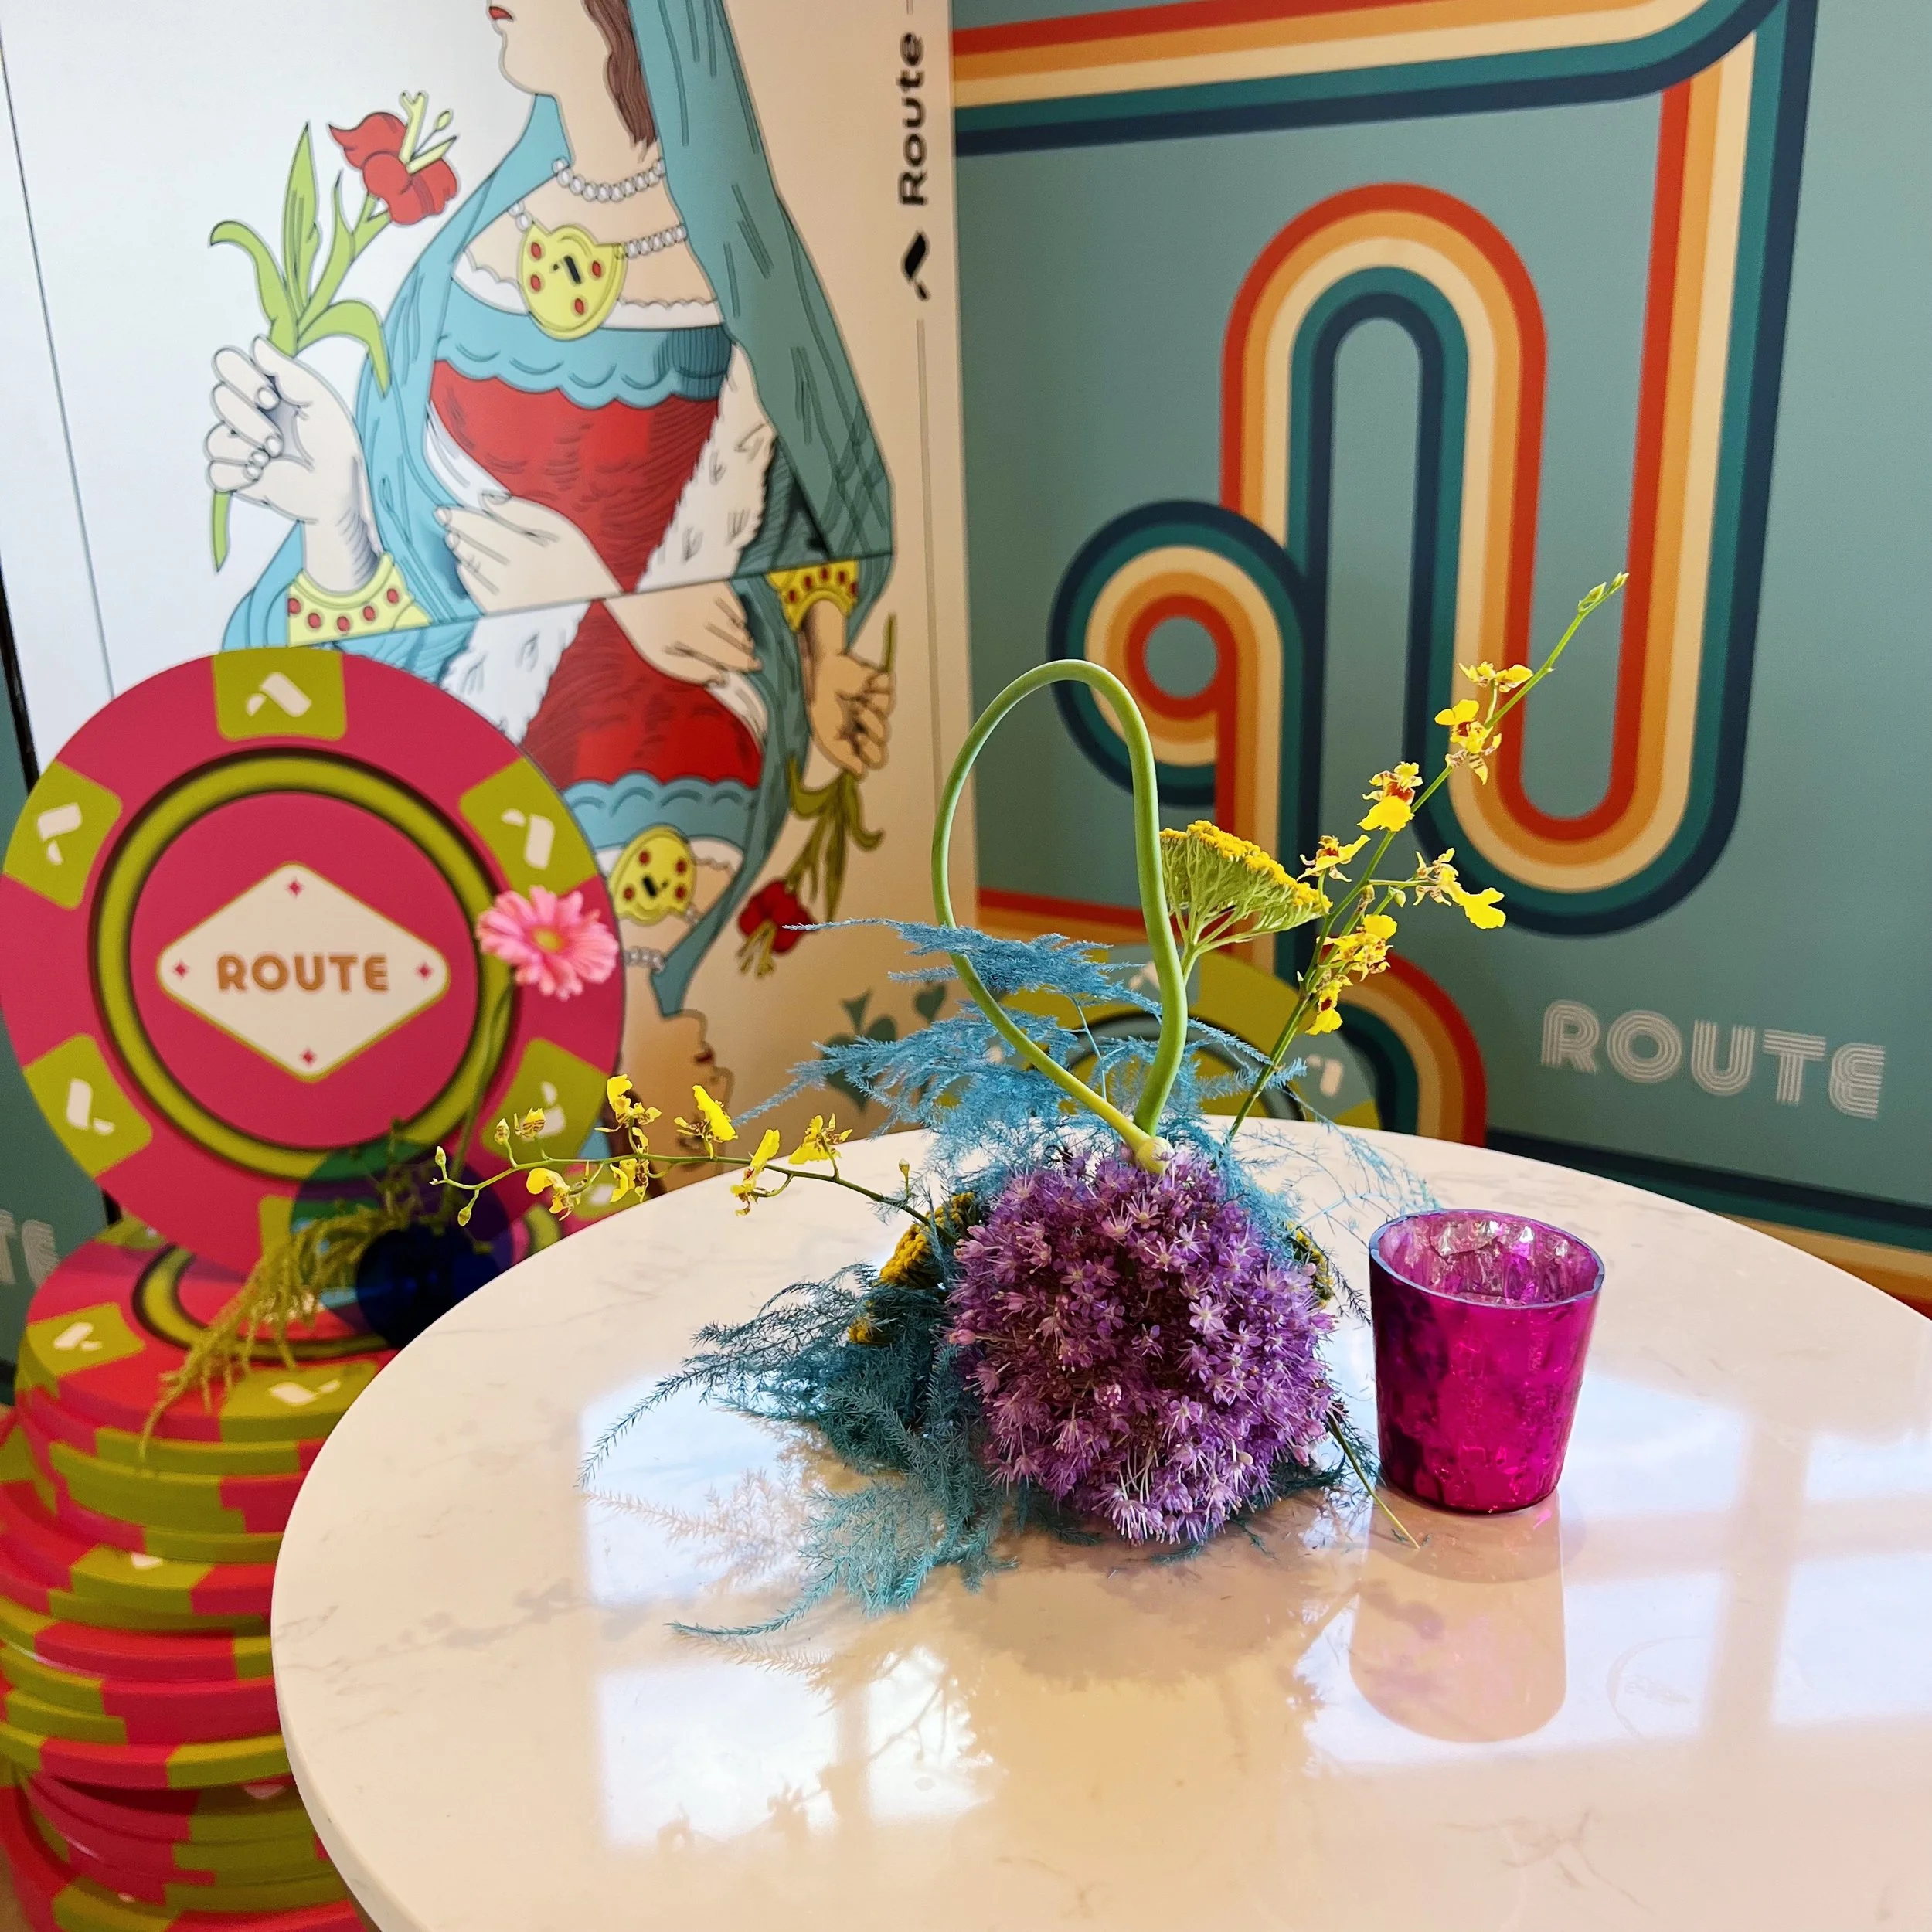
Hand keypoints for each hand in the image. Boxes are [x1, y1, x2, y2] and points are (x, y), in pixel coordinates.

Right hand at [205, 339, 375, 590]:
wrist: (339, 490)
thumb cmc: (335, 443)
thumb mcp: (319, 401)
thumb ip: (288, 372)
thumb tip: (257, 343)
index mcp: (264, 389)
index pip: (227, 363)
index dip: (240, 377)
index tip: (271, 399)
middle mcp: (247, 414)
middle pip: (218, 398)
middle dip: (248, 420)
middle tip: (277, 440)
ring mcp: (239, 447)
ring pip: (213, 440)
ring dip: (244, 449)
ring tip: (271, 459)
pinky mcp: (237, 477)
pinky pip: (214, 472)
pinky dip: (236, 474)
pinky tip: (259, 475)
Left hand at [437, 497, 618, 614]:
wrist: (599, 609)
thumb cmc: (580, 565)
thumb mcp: (562, 530)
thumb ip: (524, 512)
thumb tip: (486, 500)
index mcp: (529, 554)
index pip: (483, 531)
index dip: (460, 519)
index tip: (443, 511)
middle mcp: (515, 579)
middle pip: (473, 550)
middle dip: (458, 534)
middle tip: (447, 521)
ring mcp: (508, 601)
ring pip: (471, 571)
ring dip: (461, 553)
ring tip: (457, 540)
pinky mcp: (505, 616)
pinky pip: (476, 592)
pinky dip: (468, 575)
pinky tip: (468, 565)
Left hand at [609, 583, 760, 686]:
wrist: (636, 592)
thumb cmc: (648, 629)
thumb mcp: (660, 657)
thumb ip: (691, 672)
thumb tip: (721, 679)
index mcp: (684, 634)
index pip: (726, 653)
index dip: (743, 663)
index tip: (754, 667)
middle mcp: (697, 612)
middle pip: (734, 638)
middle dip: (746, 651)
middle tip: (753, 661)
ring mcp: (703, 593)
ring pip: (735, 621)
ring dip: (742, 636)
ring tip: (743, 645)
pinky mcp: (706, 579)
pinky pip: (733, 602)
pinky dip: (738, 615)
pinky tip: (735, 624)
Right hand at [803, 602, 891, 775]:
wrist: (821, 670)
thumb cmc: (821, 705)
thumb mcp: (825, 735)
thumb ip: (843, 757)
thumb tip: (862, 773)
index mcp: (857, 740)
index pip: (877, 759)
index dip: (871, 752)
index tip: (858, 739)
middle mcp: (869, 725)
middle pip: (884, 734)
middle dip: (871, 725)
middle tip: (856, 714)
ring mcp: (877, 704)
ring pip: (887, 710)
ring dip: (868, 704)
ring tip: (853, 698)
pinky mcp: (881, 685)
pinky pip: (889, 688)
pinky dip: (875, 685)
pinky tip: (862, 684)